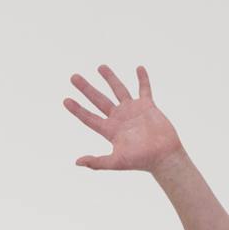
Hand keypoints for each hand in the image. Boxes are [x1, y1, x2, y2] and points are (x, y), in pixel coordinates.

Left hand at [63, 65, 181, 172]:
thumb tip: (77, 162)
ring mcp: (133, 110)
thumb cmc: (140, 161)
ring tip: (100, 67)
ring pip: (118, 90)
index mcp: (110, 130)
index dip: (77, 109)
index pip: (89, 117)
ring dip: (110, 78)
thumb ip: (97, 162)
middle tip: (73, 77)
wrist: (163, 156)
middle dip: (86, 88)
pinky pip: (144, 89)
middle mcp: (119, 118)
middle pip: (99, 100)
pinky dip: (142, 78)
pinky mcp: (148, 106)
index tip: (65, 100)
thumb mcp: (116, 162)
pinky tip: (138, 68)